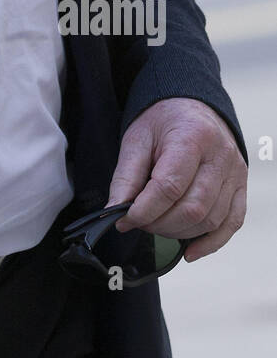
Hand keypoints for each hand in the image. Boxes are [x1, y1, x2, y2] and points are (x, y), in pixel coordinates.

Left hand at [107, 97, 246, 261]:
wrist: (191, 106)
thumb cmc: (163, 121)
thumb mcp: (137, 139)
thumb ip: (126, 176)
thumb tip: (116, 211)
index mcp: (192, 136)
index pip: (170, 186)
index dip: (145, 209)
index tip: (125, 219)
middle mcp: (220, 155)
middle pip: (193, 207)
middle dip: (160, 223)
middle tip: (139, 222)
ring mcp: (235, 173)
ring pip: (211, 220)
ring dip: (180, 233)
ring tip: (157, 225)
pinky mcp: (241, 187)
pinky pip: (231, 224)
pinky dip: (210, 243)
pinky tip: (189, 251)